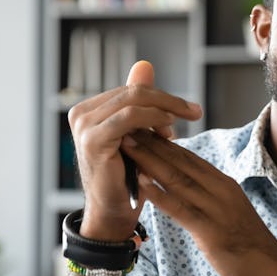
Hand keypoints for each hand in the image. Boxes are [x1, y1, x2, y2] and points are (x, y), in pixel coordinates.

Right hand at [68, 61, 202, 240]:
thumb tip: (145, 65)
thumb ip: (139, 101)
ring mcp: (84, 125)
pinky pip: (128, 117)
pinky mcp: (92, 140)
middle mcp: (81, 113)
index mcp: (90, 109)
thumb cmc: (129, 174)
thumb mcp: (138, 133)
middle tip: (195, 111)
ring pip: (133, 100)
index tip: (187, 111)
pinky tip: (170, 127)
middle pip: (134, 91)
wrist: (114, 210)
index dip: (162, 97)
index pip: (132, 90)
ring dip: (165, 107)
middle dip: (169, 100)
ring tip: (186, 119)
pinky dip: (152, 118)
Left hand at [121, 129, 276, 275]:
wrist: (274, 270)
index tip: (140, 128)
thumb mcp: (230, 213)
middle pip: (181, 162)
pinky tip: (141, 183)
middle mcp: (221, 190)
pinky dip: (159, 194)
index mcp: (224, 184)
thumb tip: (189, 191)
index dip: (163, 142)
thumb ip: (210, 199)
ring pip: (177, 179)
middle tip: (126, 125)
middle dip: (151, 143)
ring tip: (127, 145)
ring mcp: (217, 209)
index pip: (189, 157)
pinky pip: (181, 208)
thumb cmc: (250, 246)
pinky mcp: (211, 231)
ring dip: (149, 161)